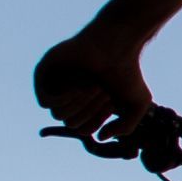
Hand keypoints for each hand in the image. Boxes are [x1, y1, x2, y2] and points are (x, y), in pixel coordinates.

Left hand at [34, 29, 153, 138]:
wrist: (117, 43)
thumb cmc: (128, 71)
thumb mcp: (137, 105)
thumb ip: (126, 127)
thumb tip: (101, 137)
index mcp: (86, 104)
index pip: (83, 128)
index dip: (97, 120)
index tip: (109, 103)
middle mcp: (69, 96)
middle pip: (70, 123)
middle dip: (89, 110)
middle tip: (102, 89)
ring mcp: (55, 83)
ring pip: (58, 114)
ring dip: (79, 102)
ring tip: (91, 83)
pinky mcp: (44, 72)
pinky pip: (45, 101)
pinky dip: (64, 97)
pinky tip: (78, 83)